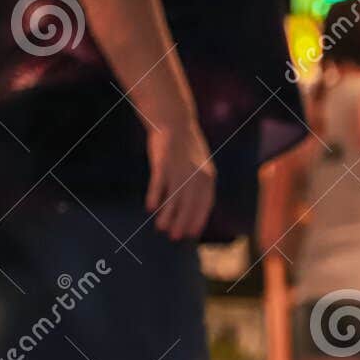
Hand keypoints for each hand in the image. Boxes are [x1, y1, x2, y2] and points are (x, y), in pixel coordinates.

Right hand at [145, 120, 215, 240]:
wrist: (175, 121)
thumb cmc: (185, 148)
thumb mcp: (199, 166)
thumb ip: (199, 185)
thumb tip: (192, 206)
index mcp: (208, 177)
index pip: (205, 204)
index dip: (198, 220)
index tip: (192, 234)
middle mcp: (196, 175)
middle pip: (189, 204)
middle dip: (182, 223)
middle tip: (175, 237)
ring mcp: (180, 169)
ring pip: (174, 198)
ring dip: (168, 215)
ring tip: (161, 229)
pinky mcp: (163, 163)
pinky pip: (159, 183)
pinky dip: (155, 196)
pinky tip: (150, 208)